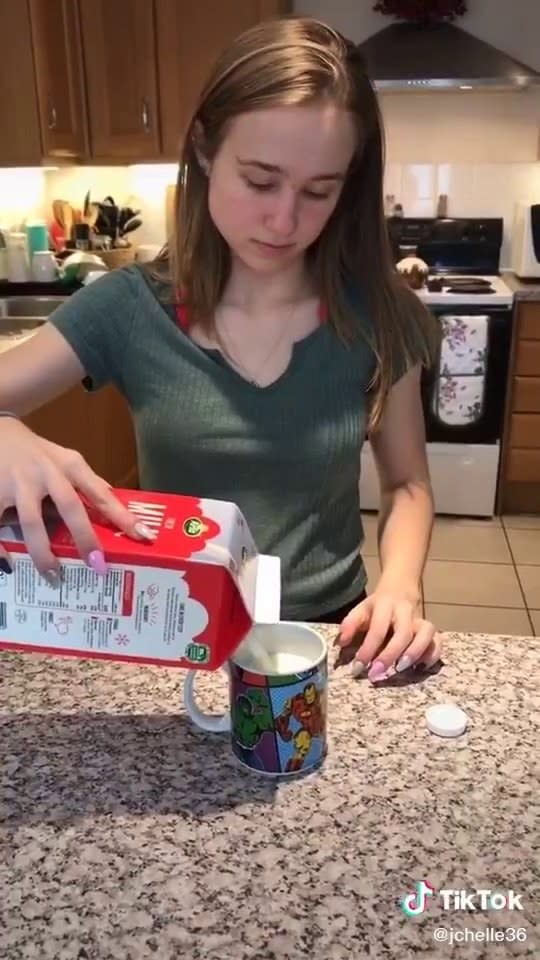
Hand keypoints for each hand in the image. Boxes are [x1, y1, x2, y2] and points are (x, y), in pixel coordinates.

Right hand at [0, 418, 154, 583]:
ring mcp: (18, 482)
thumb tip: (115, 501)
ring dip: (43, 552)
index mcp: (70, 465)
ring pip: (32, 521)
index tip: (143, 535)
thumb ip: (87, 482)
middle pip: (70, 506)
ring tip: (53, 576)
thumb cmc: (36, 453)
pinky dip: (1, 548)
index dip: (122, 515)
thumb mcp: (65, 459)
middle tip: (97, 565)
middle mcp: (47, 472)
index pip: (101, 493)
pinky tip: (9, 565)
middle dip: (84, 537)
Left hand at [336, 578, 441, 682]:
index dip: (367, 650)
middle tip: (376, 674)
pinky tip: (421, 667)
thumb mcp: (361, 609)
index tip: (357, 669)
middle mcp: (406, 612)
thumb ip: (350, 624)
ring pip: (426, 634)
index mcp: (385, 606)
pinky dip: (433, 654)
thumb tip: (341, 643)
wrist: (400, 588)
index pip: (377, 629)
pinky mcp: (431, 629)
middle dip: (390, 655)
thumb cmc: (378, 606)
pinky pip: (438, 641)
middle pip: (402, 633)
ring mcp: (421, 620)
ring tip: (401, 669)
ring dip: (415, 652)